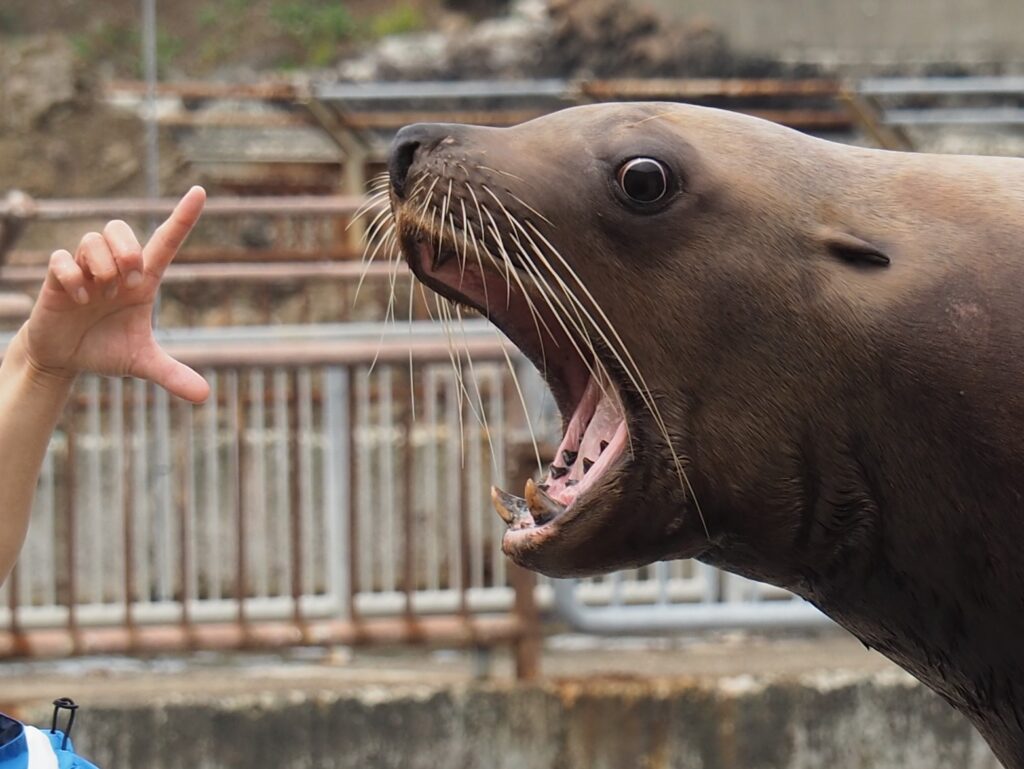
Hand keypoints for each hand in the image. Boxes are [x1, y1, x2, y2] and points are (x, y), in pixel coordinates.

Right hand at [19, 186, 210, 402]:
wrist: (65, 357)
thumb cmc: (106, 349)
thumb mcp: (141, 363)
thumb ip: (172, 374)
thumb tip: (205, 396)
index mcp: (143, 279)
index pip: (166, 241)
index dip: (183, 217)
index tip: (201, 192)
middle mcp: (115, 267)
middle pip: (122, 228)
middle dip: (128, 249)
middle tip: (131, 280)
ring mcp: (85, 269)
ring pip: (92, 240)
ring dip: (102, 266)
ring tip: (102, 295)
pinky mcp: (57, 277)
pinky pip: (63, 260)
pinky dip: (73, 278)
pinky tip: (79, 301)